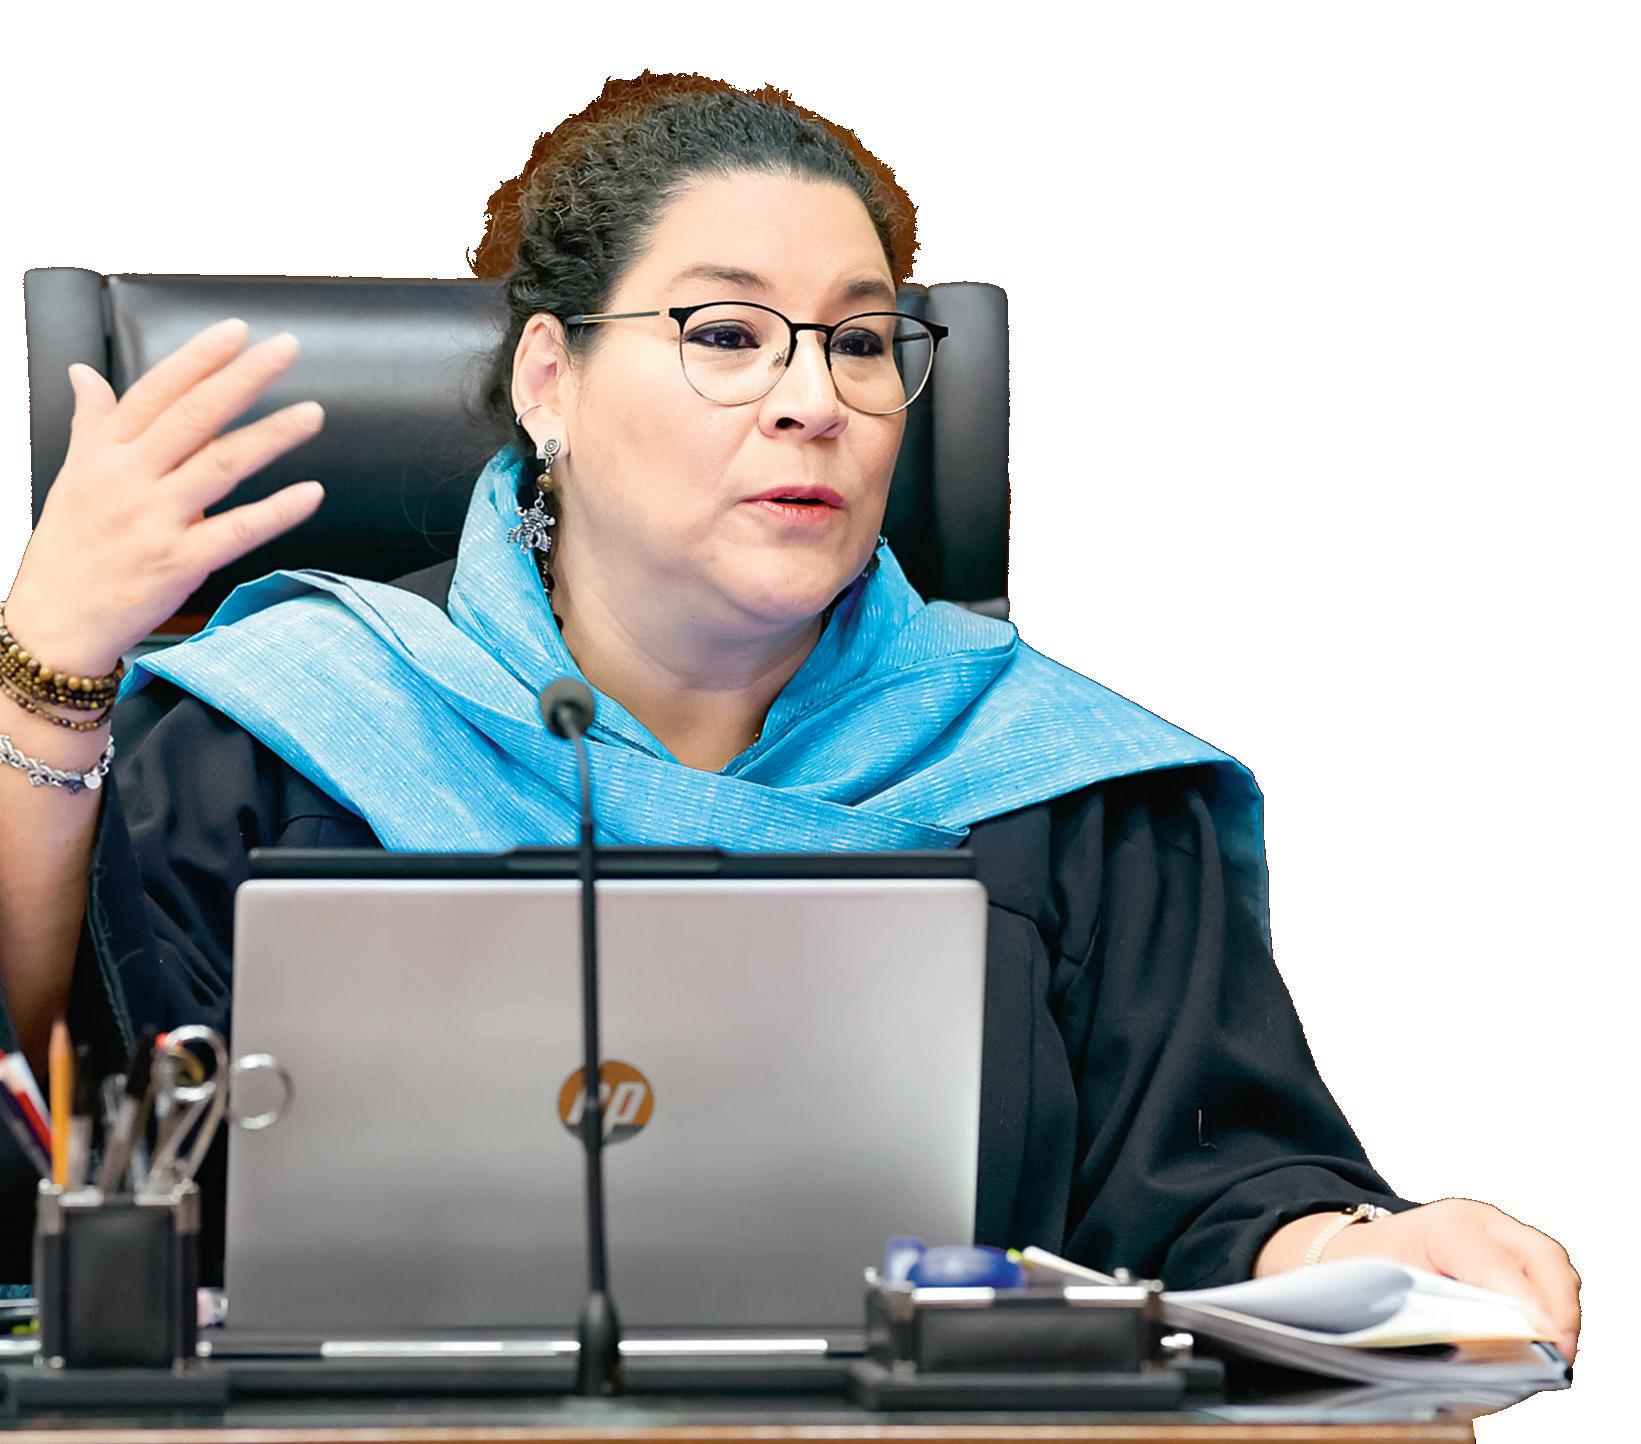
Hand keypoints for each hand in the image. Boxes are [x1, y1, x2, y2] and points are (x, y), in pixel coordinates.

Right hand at [5, 317, 326, 676]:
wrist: (54, 620)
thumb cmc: (70, 546)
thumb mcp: (73, 474)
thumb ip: (91, 421)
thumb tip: (84, 372)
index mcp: (105, 452)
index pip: (156, 391)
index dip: (198, 358)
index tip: (236, 331)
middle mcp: (129, 479)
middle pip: (195, 417)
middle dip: (244, 378)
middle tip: (286, 350)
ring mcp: (155, 520)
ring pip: (222, 465)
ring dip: (272, 436)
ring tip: (312, 413)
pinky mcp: (179, 562)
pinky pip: (238, 531)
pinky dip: (277, 511)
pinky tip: (311, 493)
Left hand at [1271, 1197, 1580, 1362]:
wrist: (1359, 1251)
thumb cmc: (1370, 1274)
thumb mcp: (1388, 1294)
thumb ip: (1436, 1321)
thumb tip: (1487, 1359)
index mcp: (1443, 1228)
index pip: (1496, 1264)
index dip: (1525, 1302)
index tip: (1547, 1337)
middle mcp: (1479, 1221)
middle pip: (1543, 1258)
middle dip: (1561, 1309)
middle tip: (1562, 1355)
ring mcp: (1499, 1232)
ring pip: (1552, 1266)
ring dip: (1561, 1310)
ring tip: (1557, 1354)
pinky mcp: (1510, 1250)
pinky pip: (1545, 1275)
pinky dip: (1553, 1308)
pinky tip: (1545, 1339)